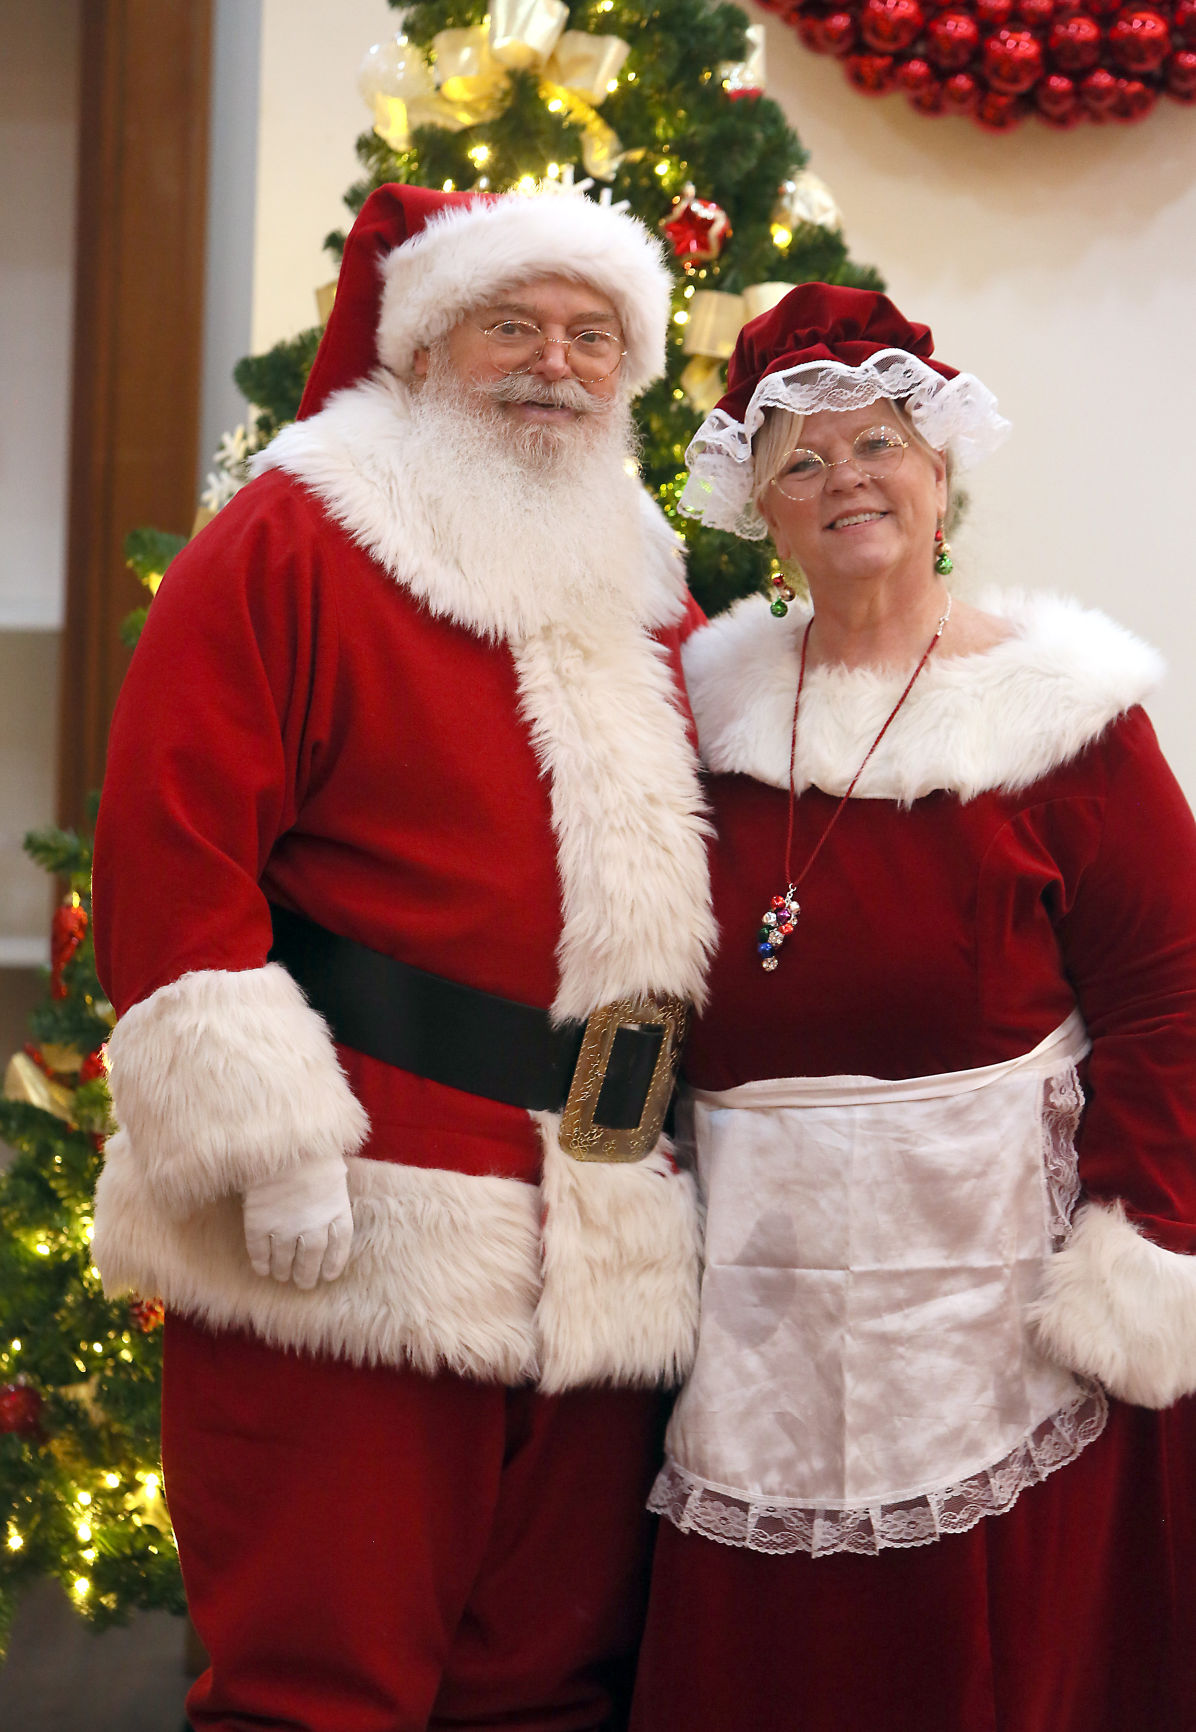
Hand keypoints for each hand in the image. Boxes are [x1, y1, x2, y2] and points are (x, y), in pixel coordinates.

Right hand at [242, 1155, 353, 1288]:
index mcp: (337, 1212)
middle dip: (307, 1275)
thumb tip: (329, 1211)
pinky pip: (260, 1250)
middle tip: (303, 1283)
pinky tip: (262, 1269)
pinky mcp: (259, 1223)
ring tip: (282, 1277)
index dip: (334, 1263)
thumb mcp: (334, 1173)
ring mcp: (285, 1226)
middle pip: (312, 1259)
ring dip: (284, 1271)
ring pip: (284, 1259)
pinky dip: (261, 1262)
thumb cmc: (313, 1151)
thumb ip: (332, 1197)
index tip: (328, 1275)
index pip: (339, 1246)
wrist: (285, 1142)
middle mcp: (313, 1226)